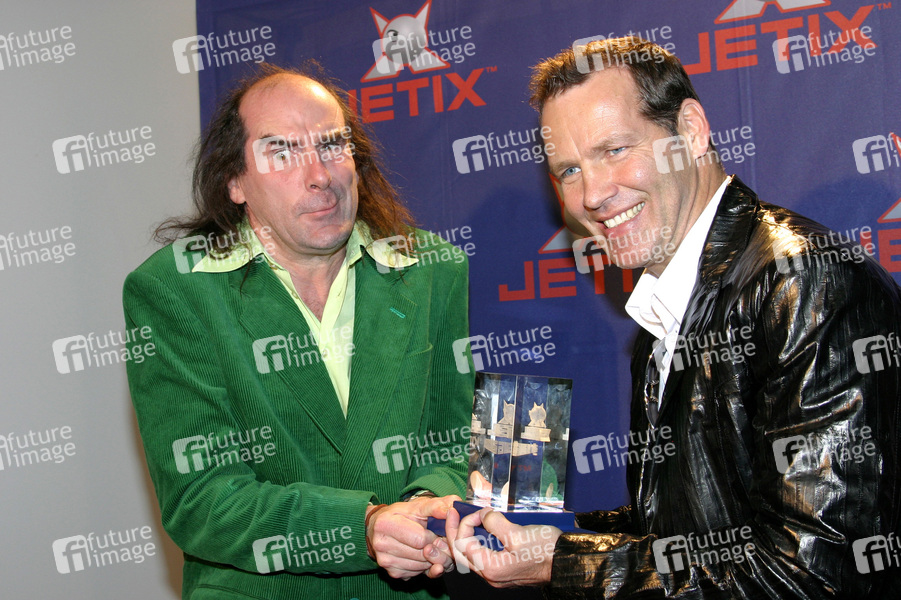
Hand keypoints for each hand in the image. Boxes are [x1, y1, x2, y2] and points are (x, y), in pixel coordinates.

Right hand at [366, 495, 458, 578]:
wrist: (379, 528)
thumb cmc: (400, 515)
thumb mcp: (416, 506)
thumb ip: (435, 506)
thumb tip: (452, 507)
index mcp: (386, 524)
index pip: (420, 539)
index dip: (433, 536)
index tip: (436, 532)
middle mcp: (382, 545)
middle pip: (421, 554)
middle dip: (435, 548)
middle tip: (438, 540)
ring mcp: (386, 561)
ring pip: (421, 566)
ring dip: (432, 558)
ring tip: (431, 546)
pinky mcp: (392, 572)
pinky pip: (418, 573)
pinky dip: (425, 566)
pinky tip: (423, 555)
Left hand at [444, 506, 559, 586]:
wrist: (566, 562)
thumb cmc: (546, 550)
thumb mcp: (518, 532)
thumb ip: (495, 522)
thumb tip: (484, 515)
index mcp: (491, 568)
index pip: (463, 544)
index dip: (466, 523)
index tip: (479, 511)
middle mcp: (490, 575)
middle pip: (461, 553)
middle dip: (454, 532)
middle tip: (453, 514)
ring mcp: (497, 574)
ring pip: (471, 556)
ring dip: (466, 537)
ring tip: (466, 519)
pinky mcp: (504, 569)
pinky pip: (483, 556)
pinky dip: (478, 542)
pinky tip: (481, 529)